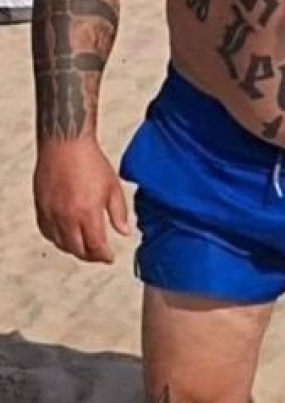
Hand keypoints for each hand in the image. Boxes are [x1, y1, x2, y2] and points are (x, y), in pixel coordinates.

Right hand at [33, 139, 131, 263]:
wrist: (66, 144)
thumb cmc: (89, 161)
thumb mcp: (113, 188)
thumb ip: (119, 213)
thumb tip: (124, 231)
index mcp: (87, 213)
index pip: (95, 246)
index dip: (103, 256)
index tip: (109, 258)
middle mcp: (66, 217)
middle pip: (77, 249)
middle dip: (90, 256)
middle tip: (98, 256)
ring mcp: (51, 213)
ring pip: (60, 243)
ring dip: (73, 249)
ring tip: (84, 248)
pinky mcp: (40, 206)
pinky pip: (46, 231)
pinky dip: (56, 239)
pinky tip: (65, 236)